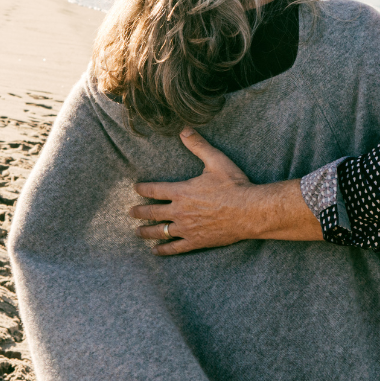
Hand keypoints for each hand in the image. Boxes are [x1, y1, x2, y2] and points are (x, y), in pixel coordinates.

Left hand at [130, 129, 320, 254]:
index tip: (135, 188)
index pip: (155, 190)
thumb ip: (198, 146)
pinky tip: (156, 251)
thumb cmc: (234, 185)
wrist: (249, 211)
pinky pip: (175, 248)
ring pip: (160, 231)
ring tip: (137, 232)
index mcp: (182, 191)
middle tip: (130, 212)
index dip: (143, 188)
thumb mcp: (216, 161)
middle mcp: (179, 211)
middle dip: (139, 212)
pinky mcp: (196, 241)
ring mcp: (187, 228)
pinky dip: (164, 250)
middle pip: (152, 212)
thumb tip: (184, 129)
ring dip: (146, 231)